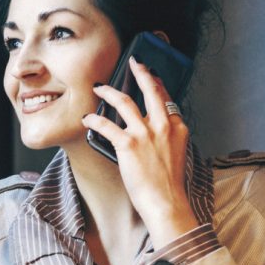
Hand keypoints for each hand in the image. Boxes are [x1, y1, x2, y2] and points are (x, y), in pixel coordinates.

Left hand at [82, 56, 197, 246]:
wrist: (166, 202)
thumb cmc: (168, 184)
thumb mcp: (176, 154)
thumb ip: (167, 137)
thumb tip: (152, 130)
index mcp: (177, 127)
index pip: (165, 98)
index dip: (156, 83)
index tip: (150, 75)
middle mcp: (163, 125)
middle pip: (150, 90)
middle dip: (140, 72)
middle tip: (133, 62)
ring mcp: (145, 134)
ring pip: (124, 102)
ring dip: (109, 92)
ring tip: (100, 87)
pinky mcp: (128, 145)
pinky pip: (106, 125)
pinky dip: (94, 120)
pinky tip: (87, 118)